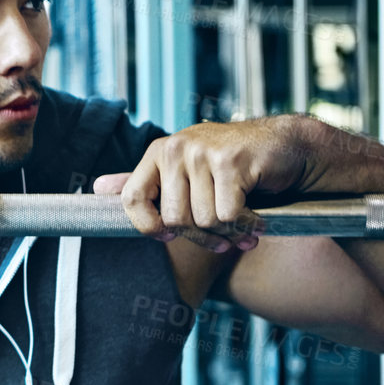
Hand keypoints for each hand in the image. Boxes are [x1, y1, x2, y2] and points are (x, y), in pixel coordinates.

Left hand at [92, 115, 310, 252]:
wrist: (286, 147)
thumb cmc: (233, 165)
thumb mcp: (184, 170)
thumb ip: (146, 182)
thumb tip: (97, 188)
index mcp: (159, 152)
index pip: (130, 199)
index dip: (147, 226)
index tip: (168, 237)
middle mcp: (176, 148)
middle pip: (174, 219)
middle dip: (201, 236)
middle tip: (223, 235)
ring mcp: (202, 152)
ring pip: (204, 220)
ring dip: (228, 231)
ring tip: (243, 223)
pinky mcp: (231, 161)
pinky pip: (229, 215)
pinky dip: (246, 225)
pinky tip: (257, 218)